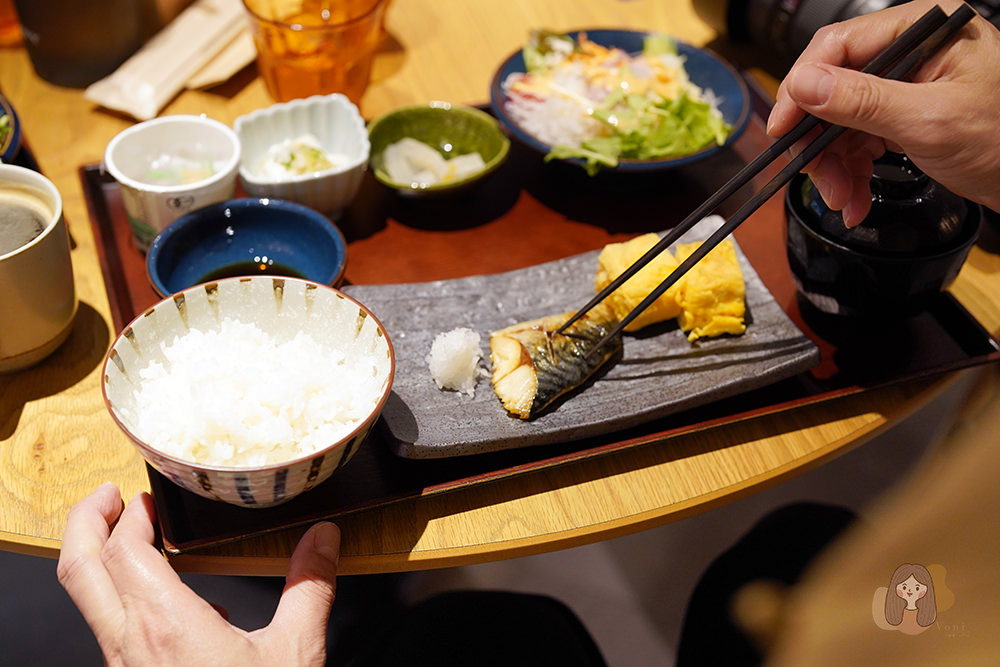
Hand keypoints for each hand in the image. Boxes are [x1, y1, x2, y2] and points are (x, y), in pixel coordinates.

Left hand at [57, 483, 339, 666]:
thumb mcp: (294, 652)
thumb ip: (309, 586)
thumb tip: (324, 538)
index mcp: (167, 628)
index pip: (124, 551)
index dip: (130, 515)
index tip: (147, 496)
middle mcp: (131, 647)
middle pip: (80, 572)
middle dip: (84, 524)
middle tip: (106, 496)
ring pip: (88, 603)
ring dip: (98, 561)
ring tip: (130, 538)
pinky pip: (111, 631)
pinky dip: (122, 598)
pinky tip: (169, 604)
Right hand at [767, 0, 999, 225]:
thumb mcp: (928, 120)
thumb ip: (862, 100)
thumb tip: (805, 84)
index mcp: (921, 30)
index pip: (838, 45)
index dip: (802, 87)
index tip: (782, 126)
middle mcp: (909, 52)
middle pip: (832, 89)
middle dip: (820, 140)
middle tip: (814, 176)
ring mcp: (903, 86)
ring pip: (838, 122)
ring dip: (833, 166)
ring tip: (843, 198)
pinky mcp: (900, 115)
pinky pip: (856, 141)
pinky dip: (849, 173)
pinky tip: (854, 197)